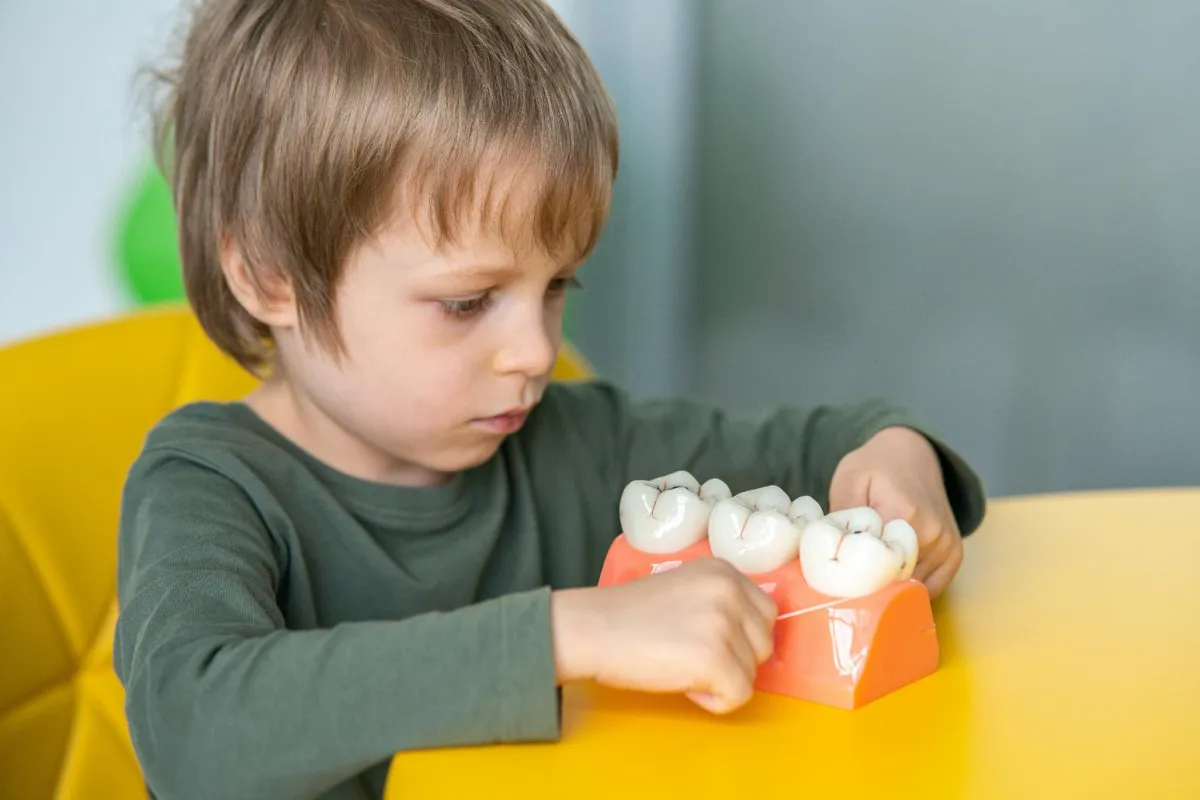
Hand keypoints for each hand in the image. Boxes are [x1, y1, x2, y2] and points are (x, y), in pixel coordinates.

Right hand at [551, 559, 776, 713]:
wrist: (592, 628)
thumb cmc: (628, 615)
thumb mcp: (684, 587)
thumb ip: (719, 601)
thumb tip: (747, 634)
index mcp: (723, 571)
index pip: (765, 613)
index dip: (740, 636)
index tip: (706, 640)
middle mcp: (729, 591)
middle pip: (763, 644)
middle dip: (734, 659)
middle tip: (690, 655)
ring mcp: (724, 625)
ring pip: (751, 673)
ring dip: (721, 680)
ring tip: (681, 667)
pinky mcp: (715, 659)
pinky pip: (738, 695)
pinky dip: (713, 701)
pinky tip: (684, 684)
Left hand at [828, 426, 962, 597]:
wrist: (913, 454)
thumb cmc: (876, 467)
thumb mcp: (849, 481)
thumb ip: (843, 518)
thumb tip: (834, 556)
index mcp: (904, 515)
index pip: (878, 571)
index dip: (857, 582)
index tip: (840, 582)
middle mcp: (932, 535)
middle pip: (898, 585)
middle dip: (873, 589)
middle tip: (852, 581)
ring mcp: (947, 547)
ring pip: (915, 590)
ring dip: (893, 590)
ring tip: (872, 573)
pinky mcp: (955, 555)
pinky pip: (932, 588)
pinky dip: (911, 588)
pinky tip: (893, 574)